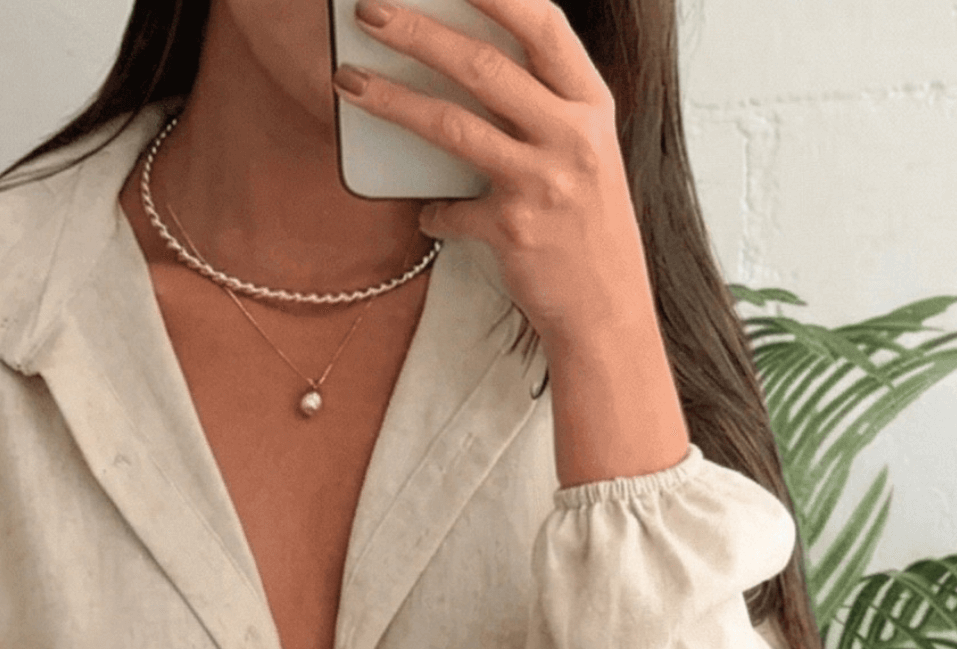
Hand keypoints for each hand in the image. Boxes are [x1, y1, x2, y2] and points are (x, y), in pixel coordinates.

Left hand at [337, 0, 652, 355]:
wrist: (607, 310)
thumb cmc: (587, 228)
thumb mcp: (584, 154)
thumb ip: (542, 109)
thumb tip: (467, 70)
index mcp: (591, 105)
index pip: (543, 25)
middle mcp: (572, 136)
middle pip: (483, 65)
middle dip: (419, 31)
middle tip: (369, 10)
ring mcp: (544, 182)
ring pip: (453, 126)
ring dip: (393, 100)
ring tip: (349, 82)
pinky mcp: (515, 230)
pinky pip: (450, 209)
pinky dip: (431, 212)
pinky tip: (426, 213)